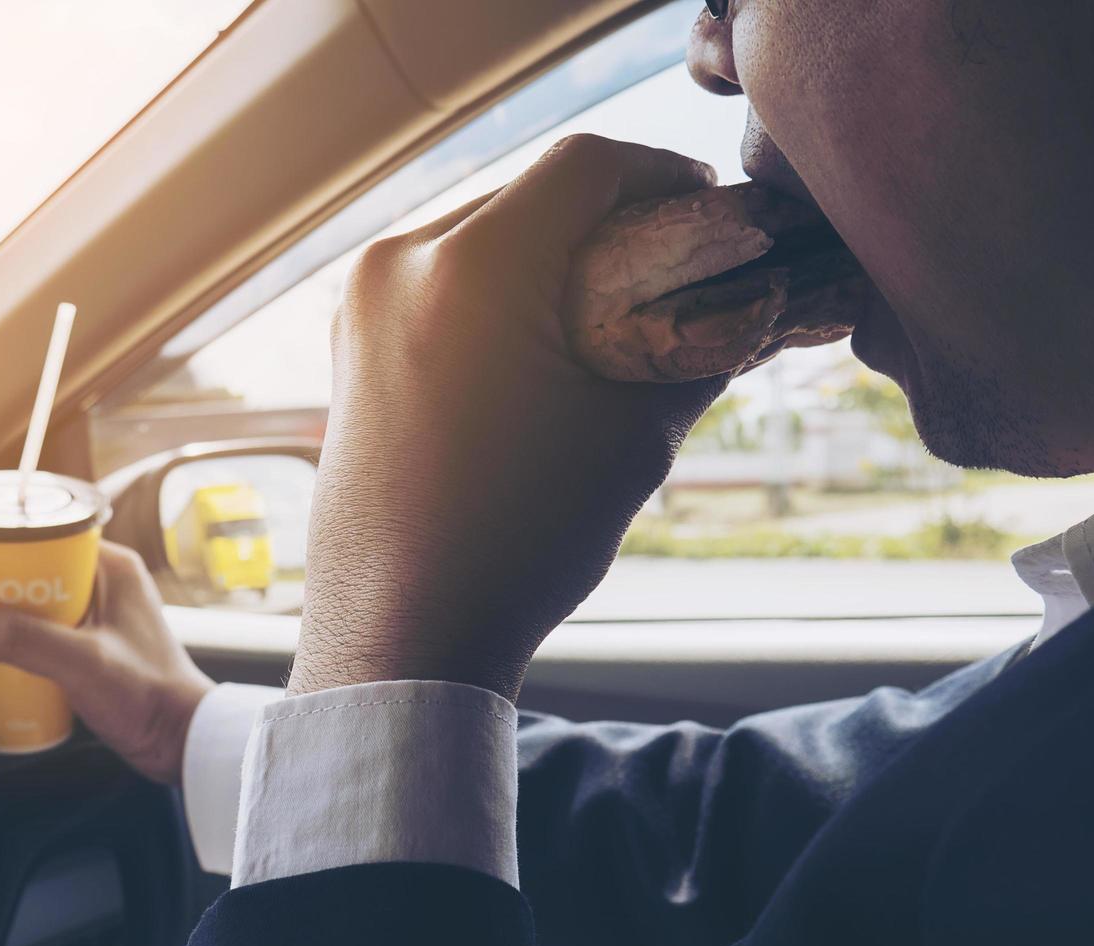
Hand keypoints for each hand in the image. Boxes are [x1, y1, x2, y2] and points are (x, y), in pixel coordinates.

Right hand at [0, 541, 213, 782]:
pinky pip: (45, 631)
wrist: (181, 741)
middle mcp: (106, 582)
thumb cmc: (148, 695)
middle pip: (35, 571)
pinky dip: (20, 641)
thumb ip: (22, 640)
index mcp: (112, 566)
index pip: (46, 536)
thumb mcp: (82, 662)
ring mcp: (100, 615)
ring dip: (5, 618)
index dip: (3, 547)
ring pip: (36, 604)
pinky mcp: (93, 646)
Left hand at [292, 135, 729, 701]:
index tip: (708, 214)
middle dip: (609, 222)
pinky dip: (495, 294)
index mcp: (474, 266)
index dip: (664, 178)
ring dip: (549, 258)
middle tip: (671, 271)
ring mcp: (362, 304)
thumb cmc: (520, 541)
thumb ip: (695, 349)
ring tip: (607, 319)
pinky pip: (437, 284)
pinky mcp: (349, 345)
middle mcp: (401, 262)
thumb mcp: (633, 438)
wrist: (403, 633)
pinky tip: (538, 351)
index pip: (586, 165)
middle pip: (530, 195)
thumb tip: (744, 308)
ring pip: (479, 235)